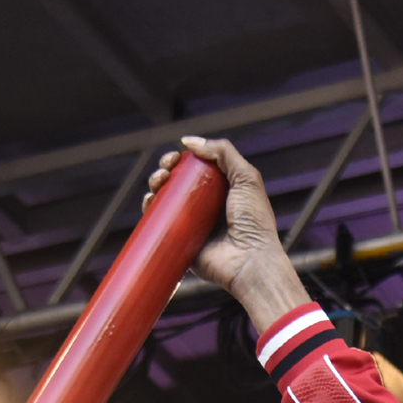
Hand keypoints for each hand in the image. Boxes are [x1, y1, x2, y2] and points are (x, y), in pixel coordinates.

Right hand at [146, 136, 311, 328]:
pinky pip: (160, 226)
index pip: (196, 169)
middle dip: (164, 171)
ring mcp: (192, 226)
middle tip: (164, 171)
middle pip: (177, 183)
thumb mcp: (246, 177)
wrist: (250, 261)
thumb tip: (188, 141)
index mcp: (222, 191)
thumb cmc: (253, 220)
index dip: (182, 160)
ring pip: (165, 202)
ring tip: (157, 184)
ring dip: (155, 187)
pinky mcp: (181, 244)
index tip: (175, 157)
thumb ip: (223, 153)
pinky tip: (149, 202)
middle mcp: (206, 207)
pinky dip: (149, 211)